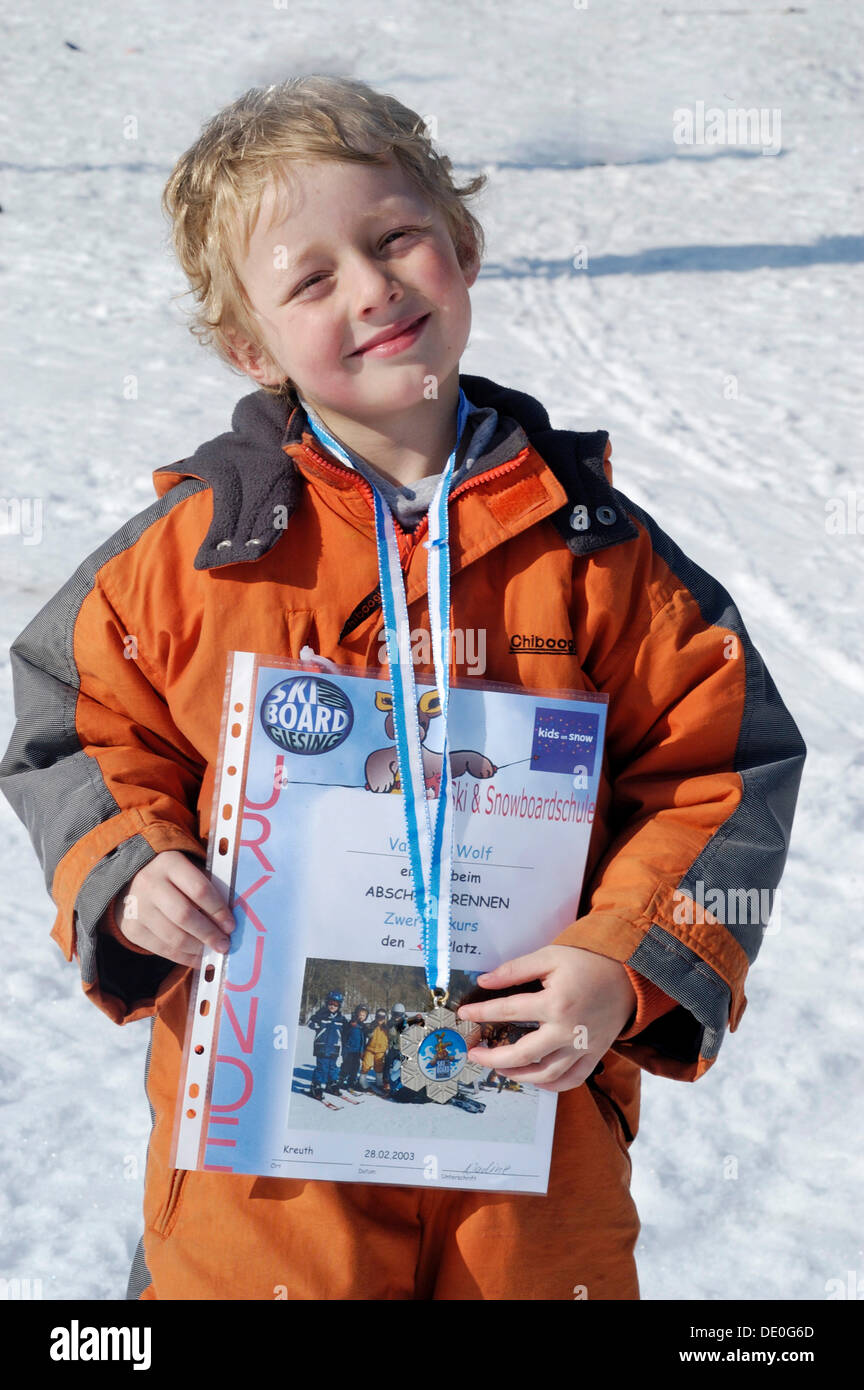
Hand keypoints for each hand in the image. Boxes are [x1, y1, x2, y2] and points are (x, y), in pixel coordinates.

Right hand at [110, 850, 234, 966]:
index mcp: (170, 863)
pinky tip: (198, 958)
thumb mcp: (190, 870)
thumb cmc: (174, 877)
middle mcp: (150, 884)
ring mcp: (137, 908)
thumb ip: (209, 888)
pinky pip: (161, 949)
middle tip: (224, 944)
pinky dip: (184, 957)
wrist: (132, 880)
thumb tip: (228, 921)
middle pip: (184, 916)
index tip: (231, 925)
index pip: (199, 889)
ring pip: (173, 937)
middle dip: (208, 934)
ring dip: (198, 949)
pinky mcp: (131, 929)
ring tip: (213, 952)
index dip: (218, 910)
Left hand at [457, 945, 636, 1091]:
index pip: (507, 1012)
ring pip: (544, 1075)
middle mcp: (567, 1031)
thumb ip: (515, 969)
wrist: (629, 973)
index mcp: (555, 1003)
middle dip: (492, 1057)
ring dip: (517, 1075)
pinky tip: (533, 1079)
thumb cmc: (588, 961)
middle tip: (473, 1054)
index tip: (464, 1014)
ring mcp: (582, 1048)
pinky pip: (570, 1080)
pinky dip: (550, 1086)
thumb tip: (484, 981)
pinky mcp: (594, 1055)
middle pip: (521, 1054)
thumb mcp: (549, 956)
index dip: (481, 1013)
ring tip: (498, 1067)